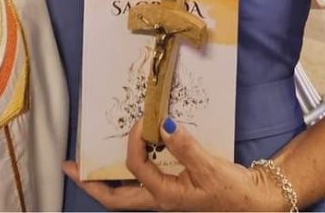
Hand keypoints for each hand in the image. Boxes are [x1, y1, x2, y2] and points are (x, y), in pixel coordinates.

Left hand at [63, 120, 285, 211]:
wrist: (257, 203)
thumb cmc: (235, 192)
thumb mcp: (212, 169)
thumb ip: (187, 148)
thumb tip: (164, 125)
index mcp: (166, 196)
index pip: (136, 167)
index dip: (132, 143)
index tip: (140, 121)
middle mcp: (159, 200)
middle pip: (114, 199)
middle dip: (89, 182)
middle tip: (68, 166)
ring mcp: (164, 197)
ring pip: (124, 193)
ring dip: (103, 178)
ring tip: (85, 162)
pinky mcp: (172, 190)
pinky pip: (140, 182)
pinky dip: (126, 170)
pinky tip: (125, 155)